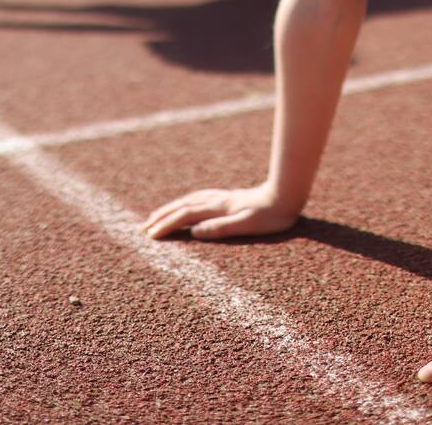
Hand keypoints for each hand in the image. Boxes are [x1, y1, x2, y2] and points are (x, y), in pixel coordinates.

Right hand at [144, 184, 301, 239]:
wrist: (287, 196)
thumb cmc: (270, 217)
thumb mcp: (247, 225)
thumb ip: (220, 228)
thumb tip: (194, 232)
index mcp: (219, 209)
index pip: (186, 216)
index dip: (167, 225)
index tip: (151, 236)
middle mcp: (217, 201)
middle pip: (183, 206)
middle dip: (162, 216)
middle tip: (144, 227)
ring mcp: (222, 198)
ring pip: (189, 201)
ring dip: (171, 208)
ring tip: (158, 216)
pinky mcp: (229, 198)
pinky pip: (199, 199)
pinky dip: (185, 203)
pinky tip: (187, 206)